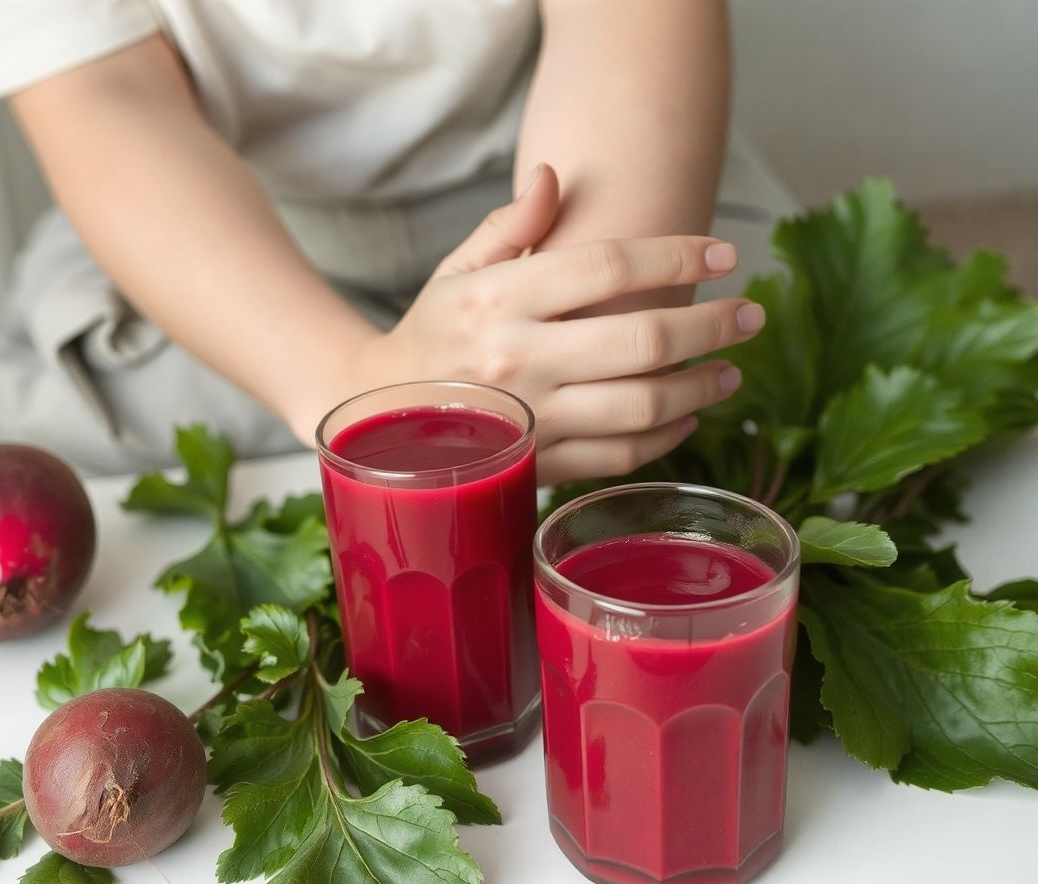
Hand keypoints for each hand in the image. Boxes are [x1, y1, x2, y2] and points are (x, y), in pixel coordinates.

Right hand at [347, 164, 765, 484]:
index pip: (610, 266)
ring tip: (731, 371)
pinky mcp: (538, 466)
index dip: (678, 256)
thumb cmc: (428, 337)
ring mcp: (532, 419)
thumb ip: (509, 225)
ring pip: (643, 404)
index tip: (723, 255)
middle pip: (644, 338)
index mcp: (500, 299)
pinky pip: (619, 455)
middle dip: (713, 325)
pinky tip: (685, 418)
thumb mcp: (456, 271)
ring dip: (702, 387)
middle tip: (750, 316)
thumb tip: (556, 176)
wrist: (377, 420)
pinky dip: (665, 438)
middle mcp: (519, 358)